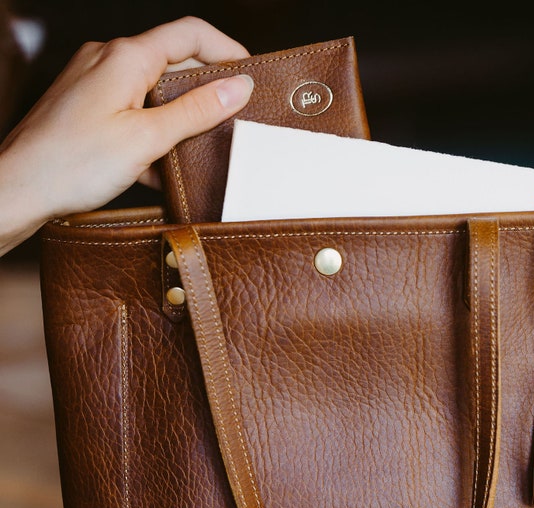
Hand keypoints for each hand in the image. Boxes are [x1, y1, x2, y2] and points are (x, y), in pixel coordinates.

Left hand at [0, 16, 252, 252]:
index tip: (252, 76)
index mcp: (126, 57)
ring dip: (178, 120)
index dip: (227, 50)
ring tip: (196, 152)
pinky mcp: (86, 110)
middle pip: (173, 63)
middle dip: (205, 91)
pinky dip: (152, 135)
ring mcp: (94, 85)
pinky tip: (158, 170)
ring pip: (152, 92)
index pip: (190, 34)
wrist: (18, 189)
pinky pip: (131, 112)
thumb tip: (238, 87)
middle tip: (233, 121)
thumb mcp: (147, 139)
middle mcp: (108, 60)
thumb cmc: (72, 164)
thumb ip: (196, 111)